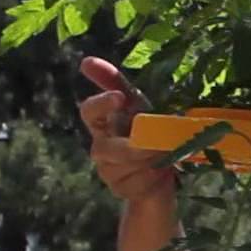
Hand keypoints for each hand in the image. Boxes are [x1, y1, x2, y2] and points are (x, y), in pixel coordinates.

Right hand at [78, 56, 173, 202]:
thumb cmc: (150, 132)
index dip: (101, 104)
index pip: (89, 111)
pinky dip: (153, 179)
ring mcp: (107, 170)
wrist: (165, 174)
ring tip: (164, 158)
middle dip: (133, 148)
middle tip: (157, 144)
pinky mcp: (119, 189)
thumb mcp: (141, 106)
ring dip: (148, 163)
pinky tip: (161, 175)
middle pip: (104, 148)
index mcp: (104, 122)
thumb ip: (117, 83)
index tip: (120, 98)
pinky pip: (134, 185)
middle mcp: (100, 146)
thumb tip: (85, 61)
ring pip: (122, 168)